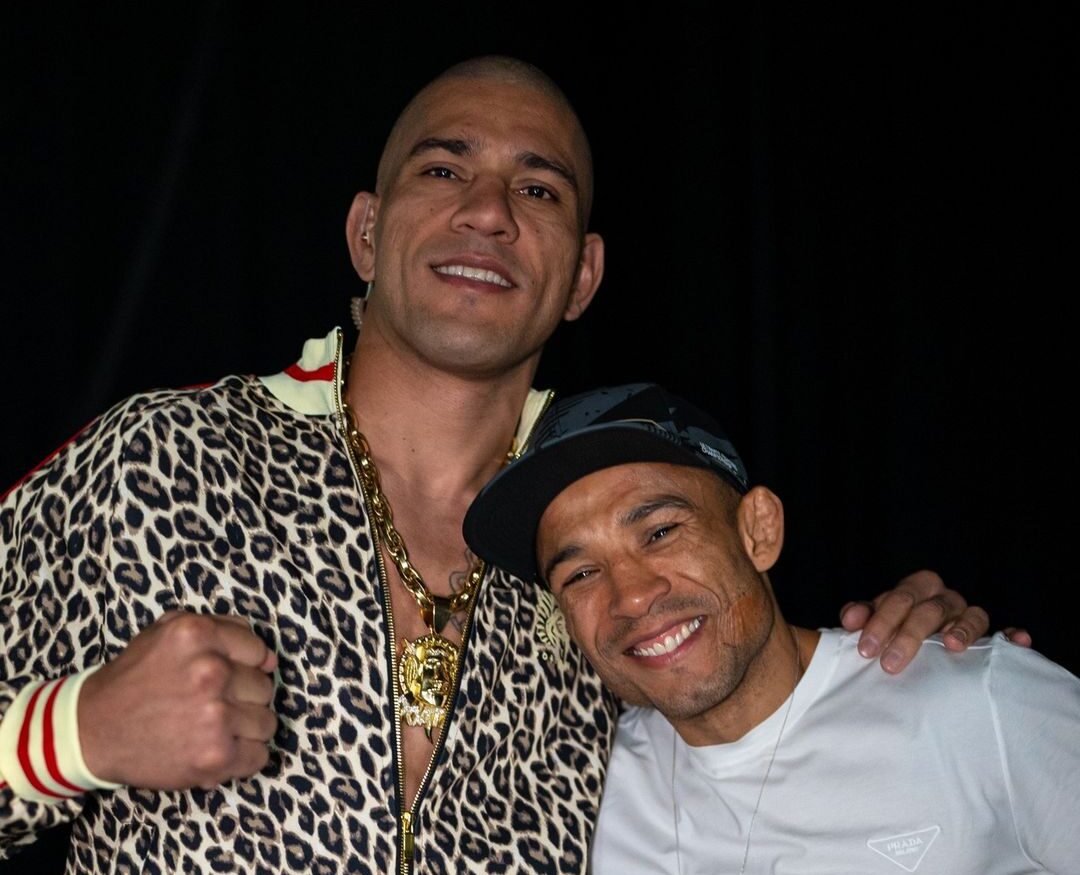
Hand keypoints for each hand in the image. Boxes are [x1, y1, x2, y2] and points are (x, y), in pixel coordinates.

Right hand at [79, 611, 277, 789]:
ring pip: (267, 723)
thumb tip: (267, 654)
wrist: (91, 731)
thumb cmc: (134, 679)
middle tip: (212, 705)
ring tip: (213, 729)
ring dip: (245, 729)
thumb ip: (219, 628)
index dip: (245, 666)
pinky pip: (259, 757)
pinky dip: (242, 759)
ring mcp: (215, 716)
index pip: (259, 651)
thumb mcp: (166, 631)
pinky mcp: (215, 756)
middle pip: (265, 688)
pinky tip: (216, 750)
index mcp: (198, 635)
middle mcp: (210, 672)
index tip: (227, 677)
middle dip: (244, 698)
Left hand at [839, 569, 1027, 673]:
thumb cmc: (894, 629)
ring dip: (963, 630)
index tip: (865, 649)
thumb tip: (850, 619)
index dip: (882, 621)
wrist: (915, 642)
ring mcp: (968, 615)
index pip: (900, 597)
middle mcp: (944, 598)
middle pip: (931, 609)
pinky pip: (1005, 632)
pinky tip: (1018, 640)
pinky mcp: (991, 636)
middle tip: (889, 664)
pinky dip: (1013, 635)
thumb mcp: (876, 621)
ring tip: (951, 647)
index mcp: (916, 588)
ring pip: (972, 615)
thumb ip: (861, 617)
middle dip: (909, 635)